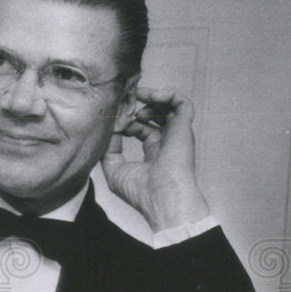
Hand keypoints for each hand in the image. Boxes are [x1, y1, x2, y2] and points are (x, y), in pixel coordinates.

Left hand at [103, 86, 210, 231]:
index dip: (127, 120)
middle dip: (137, 105)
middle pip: (155, 115)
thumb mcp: (114, 169)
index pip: (142, 129)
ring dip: (153, 97)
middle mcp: (167, 143)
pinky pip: (183, 103)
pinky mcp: (184, 127)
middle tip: (123, 103)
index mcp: (154, 154)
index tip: (113, 119)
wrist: (162, 197)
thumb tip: (106, 131)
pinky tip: (151, 96)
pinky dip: (168, 94)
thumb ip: (109, 149)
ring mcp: (177, 135)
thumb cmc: (142, 191)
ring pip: (170, 106)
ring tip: (139, 96)